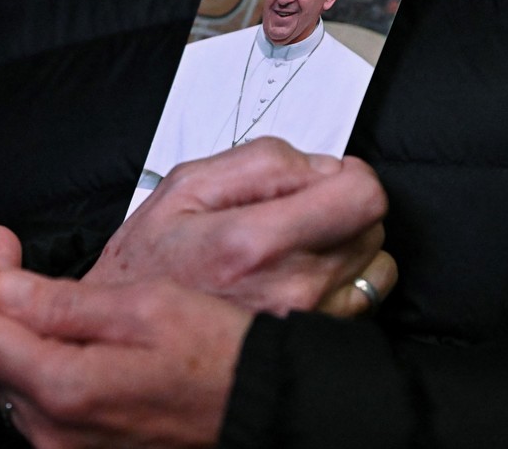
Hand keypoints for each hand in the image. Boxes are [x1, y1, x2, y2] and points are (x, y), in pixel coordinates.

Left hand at [0, 269, 251, 447]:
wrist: (259, 403)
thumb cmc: (216, 353)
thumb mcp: (145, 307)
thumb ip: (63, 302)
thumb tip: (0, 287)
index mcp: (65, 388)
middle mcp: (53, 430)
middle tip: (4, 255)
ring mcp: (64, 445)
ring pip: (8, 378)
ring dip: (7, 329)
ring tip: (24, 286)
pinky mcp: (78, 448)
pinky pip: (34, 400)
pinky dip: (31, 359)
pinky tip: (51, 329)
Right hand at [86, 137, 393, 315]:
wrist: (132, 345)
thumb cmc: (150, 268)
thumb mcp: (184, 188)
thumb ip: (261, 162)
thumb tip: (320, 165)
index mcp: (255, 241)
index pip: (362, 195)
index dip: (349, 176)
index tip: (326, 179)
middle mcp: (292, 286)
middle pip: (372, 225)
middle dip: (341, 207)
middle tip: (296, 213)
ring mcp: (308, 319)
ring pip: (374, 261)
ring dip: (347, 245)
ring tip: (300, 247)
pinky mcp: (313, 340)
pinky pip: (364, 298)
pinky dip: (343, 280)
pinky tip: (302, 277)